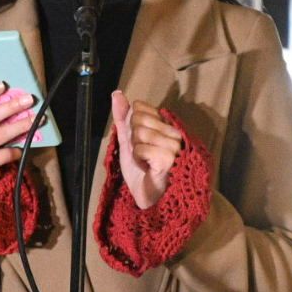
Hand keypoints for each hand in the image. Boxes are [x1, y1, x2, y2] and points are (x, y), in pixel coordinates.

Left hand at [111, 90, 182, 209]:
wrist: (148, 198)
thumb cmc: (140, 171)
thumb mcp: (127, 141)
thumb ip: (123, 117)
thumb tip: (116, 93)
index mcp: (165, 125)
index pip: (139, 107)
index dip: (132, 125)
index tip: (139, 142)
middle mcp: (174, 131)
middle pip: (138, 119)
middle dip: (133, 139)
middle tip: (142, 155)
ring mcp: (175, 144)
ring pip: (140, 132)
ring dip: (135, 151)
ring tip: (145, 162)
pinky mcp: (170, 157)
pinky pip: (141, 148)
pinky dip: (138, 159)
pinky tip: (148, 168)